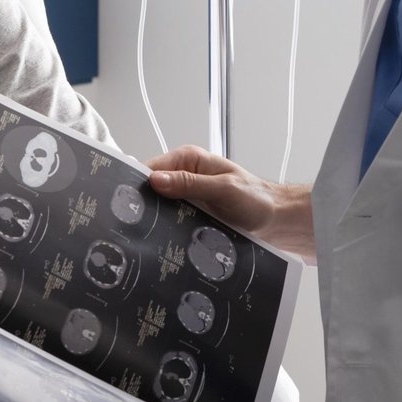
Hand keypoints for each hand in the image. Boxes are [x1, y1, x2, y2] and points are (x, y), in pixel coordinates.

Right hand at [145, 146, 316, 259]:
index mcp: (189, 159)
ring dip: (154, 220)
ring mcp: (187, 197)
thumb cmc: (256, 200)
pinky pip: (171, 221)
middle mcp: (184, 175)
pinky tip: (160, 242)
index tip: (124, 201)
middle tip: (130, 224)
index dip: (136, 184)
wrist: (277, 222)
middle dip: (142, 204)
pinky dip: (165, 230)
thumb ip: (189, 183)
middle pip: (151, 189)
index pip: (151, 168)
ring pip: (159, 207)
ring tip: (142, 236)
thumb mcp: (223, 189)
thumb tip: (155, 180)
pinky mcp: (191, 215)